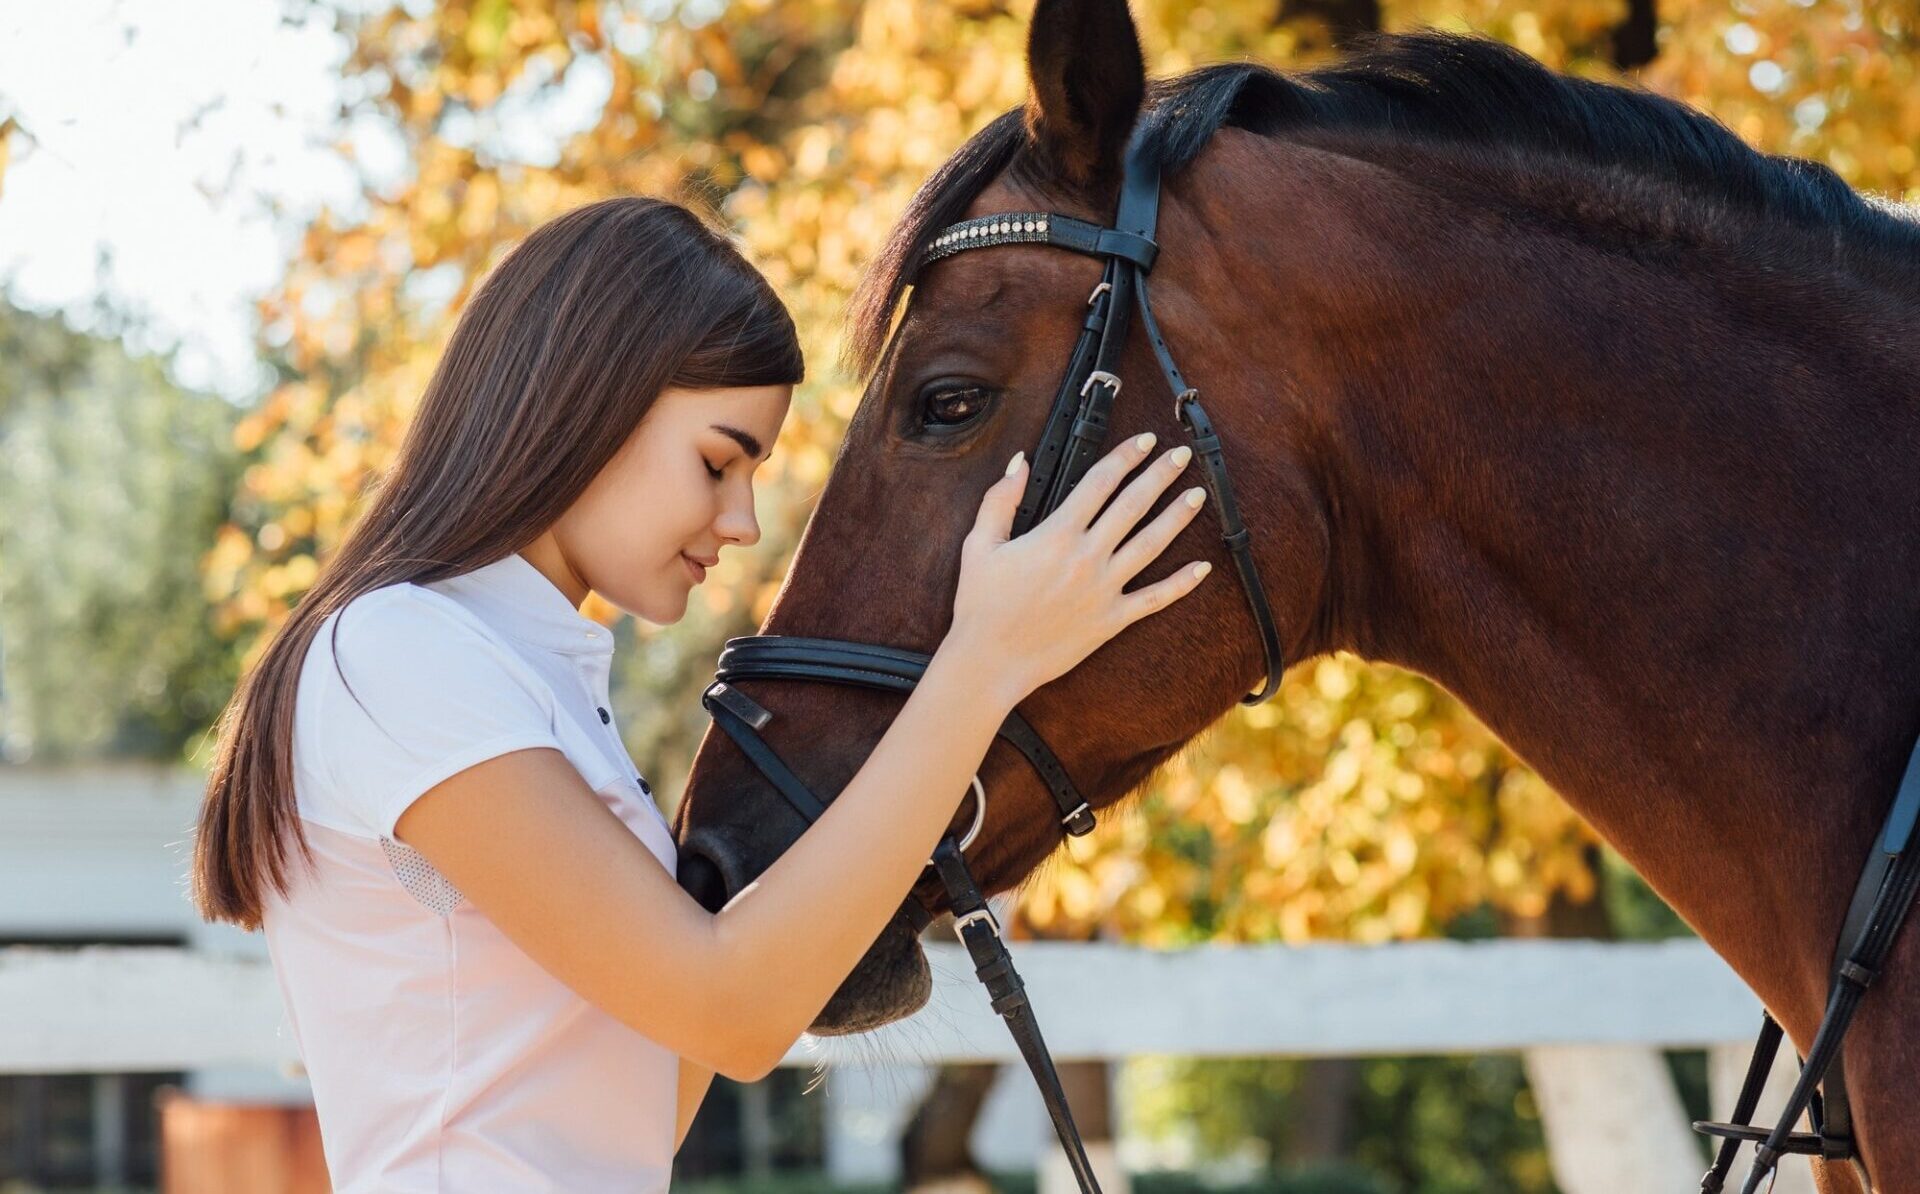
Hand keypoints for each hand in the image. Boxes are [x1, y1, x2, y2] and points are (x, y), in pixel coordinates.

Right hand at [944, 431, 1212, 708]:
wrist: (990, 660)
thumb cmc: (981, 605)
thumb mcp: (980, 544)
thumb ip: (1000, 499)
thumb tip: (1021, 462)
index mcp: (1056, 535)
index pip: (1100, 482)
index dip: (1125, 457)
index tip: (1143, 441)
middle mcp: (1086, 557)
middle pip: (1133, 506)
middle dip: (1160, 476)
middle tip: (1182, 456)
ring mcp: (1103, 589)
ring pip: (1150, 545)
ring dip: (1177, 517)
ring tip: (1198, 495)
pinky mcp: (1111, 620)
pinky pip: (1154, 599)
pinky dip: (1181, 584)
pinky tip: (1202, 568)